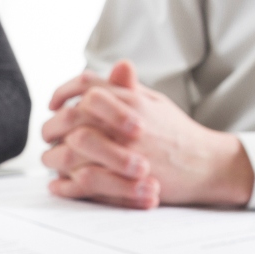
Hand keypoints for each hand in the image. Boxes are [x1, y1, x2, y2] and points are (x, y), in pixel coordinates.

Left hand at [41, 61, 253, 208]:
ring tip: (51, 160)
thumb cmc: (179, 134)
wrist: (206, 165)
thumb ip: (131, 88)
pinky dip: (66, 184)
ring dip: (55, 155)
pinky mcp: (125, 179)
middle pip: (72, 116)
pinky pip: (84, 179)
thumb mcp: (156, 103)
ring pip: (73, 148)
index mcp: (132, 99)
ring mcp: (124, 150)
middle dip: (53, 126)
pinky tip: (57, 184)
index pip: (87, 86)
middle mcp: (125, 121)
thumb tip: (114, 67)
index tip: (55, 104)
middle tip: (48, 135)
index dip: (65, 92)